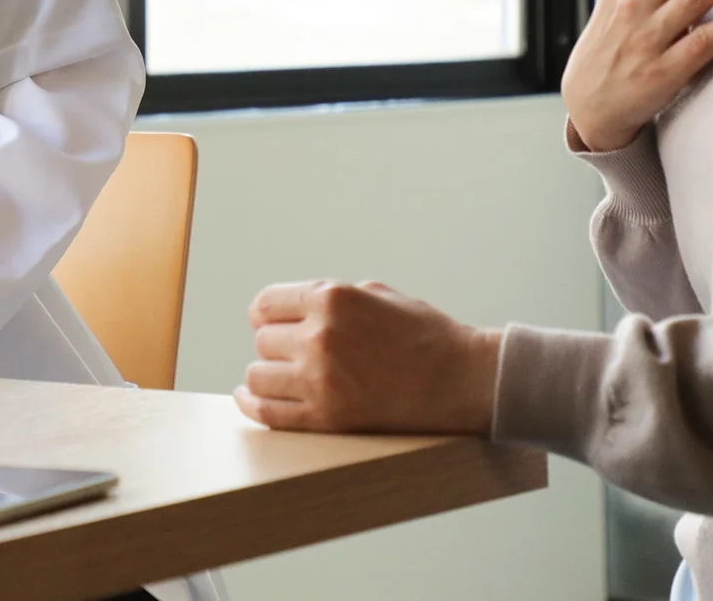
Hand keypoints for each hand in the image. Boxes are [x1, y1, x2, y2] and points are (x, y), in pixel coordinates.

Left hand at [236, 281, 499, 434]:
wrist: (463, 380)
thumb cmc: (426, 335)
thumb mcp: (378, 295)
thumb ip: (331, 297)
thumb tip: (291, 309)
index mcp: (332, 298)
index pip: (267, 304)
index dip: (266, 314)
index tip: (269, 323)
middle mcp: (320, 336)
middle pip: (264, 341)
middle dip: (276, 345)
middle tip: (293, 353)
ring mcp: (320, 380)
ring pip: (258, 375)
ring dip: (266, 375)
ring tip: (281, 377)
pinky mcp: (326, 418)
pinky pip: (267, 412)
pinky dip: (252, 404)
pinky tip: (249, 397)